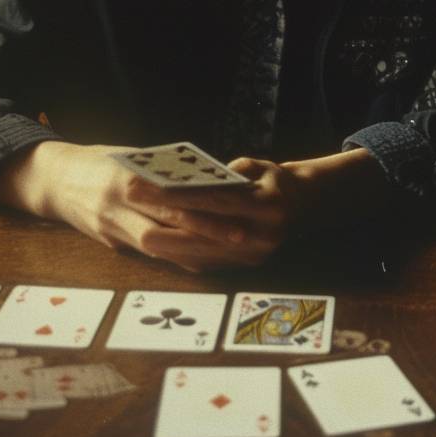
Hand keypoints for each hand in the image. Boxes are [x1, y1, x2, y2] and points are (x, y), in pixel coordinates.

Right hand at [0, 140, 242, 271]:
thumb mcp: (129, 157)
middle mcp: (115, 210)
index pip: (168, 197)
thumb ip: (161, 169)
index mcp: (123, 181)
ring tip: (229, 251)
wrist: (52, 180)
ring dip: (194, 252)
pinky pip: (149, 256)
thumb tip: (206, 177)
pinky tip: (205, 259)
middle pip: (165, 230)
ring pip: (158, 249)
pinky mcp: (110, 244)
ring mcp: (111, 230)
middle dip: (203, 236)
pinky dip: (177, 258)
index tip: (232, 204)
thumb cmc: (99, 161)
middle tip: (240, 236)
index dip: (201, 205)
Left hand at [124, 147, 385, 268]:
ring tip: (133, 229)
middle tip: (130, 202)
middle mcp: (262, 236)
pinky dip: (179, 254)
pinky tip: (156, 246)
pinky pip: (205, 263)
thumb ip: (225, 176)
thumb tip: (184, 180)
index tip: (146, 183)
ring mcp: (253, 257)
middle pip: (201, 231)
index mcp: (267, 205)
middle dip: (162, 217)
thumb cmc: (273, 180)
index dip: (177, 192)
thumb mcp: (256, 167)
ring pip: (199, 253)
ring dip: (165, 242)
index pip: (212, 199)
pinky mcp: (244, 269)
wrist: (305, 207)